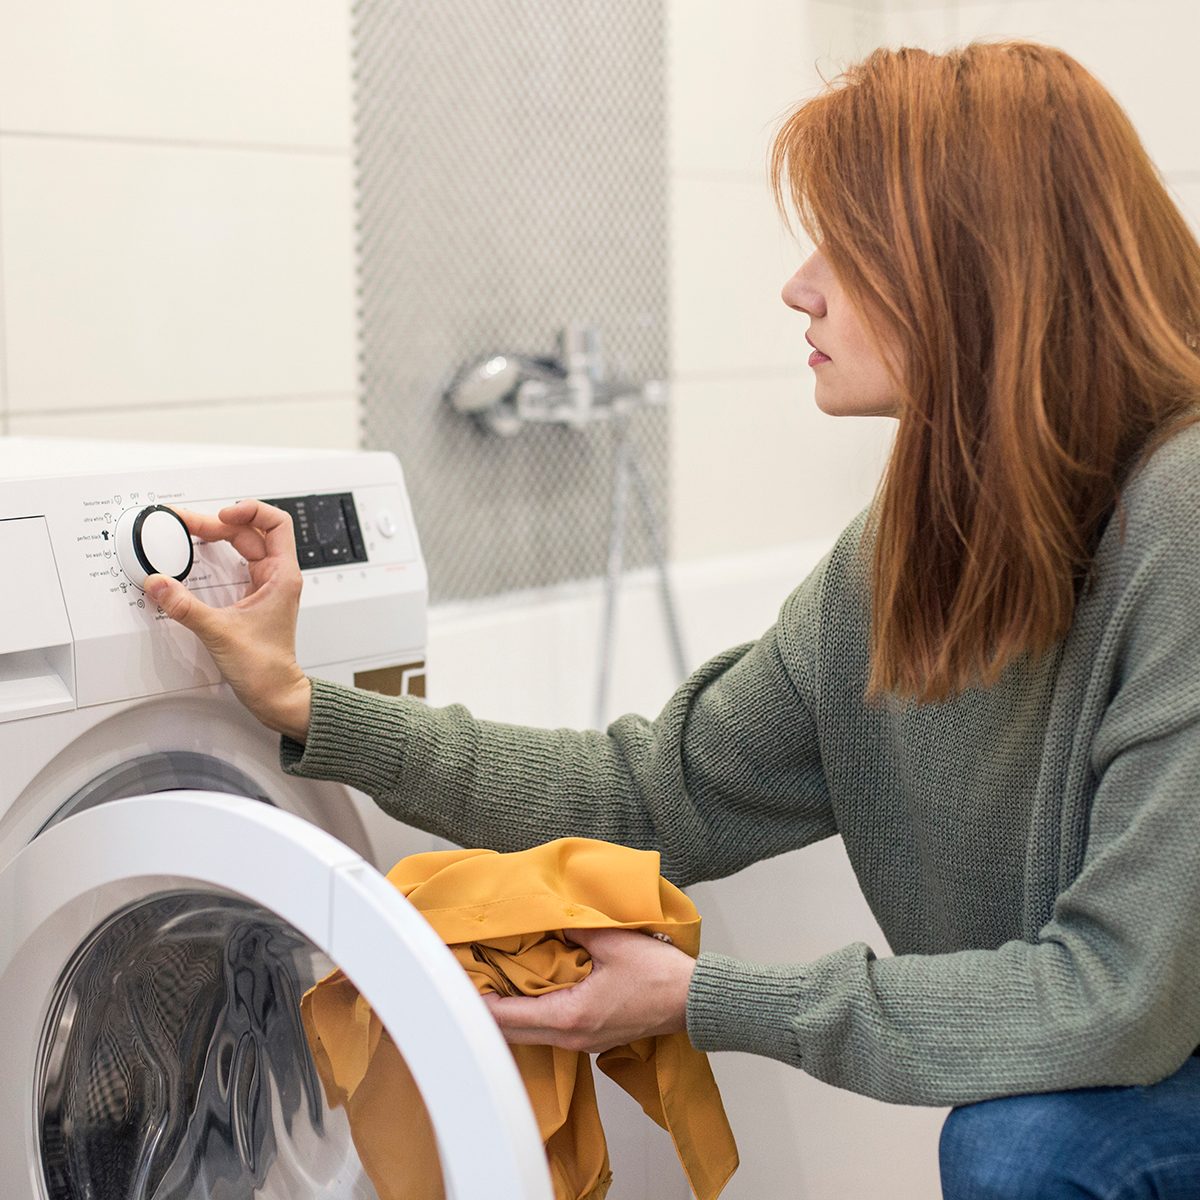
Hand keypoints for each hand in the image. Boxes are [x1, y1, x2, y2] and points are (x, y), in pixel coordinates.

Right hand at [143, 500, 311, 740]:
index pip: (276, 523)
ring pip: (245, 546)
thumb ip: (184, 606)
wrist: (274, 693)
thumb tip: (158, 584)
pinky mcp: (255, 597)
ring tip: (190, 529)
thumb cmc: (265, 667)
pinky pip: (238, 563)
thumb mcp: (218, 632)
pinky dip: (220, 553)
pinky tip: (201, 552)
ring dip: (219, 535)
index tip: (222, 514)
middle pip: (251, 532)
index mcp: (282, 576)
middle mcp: (278, 576)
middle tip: (186, 522)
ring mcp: (267, 585)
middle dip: (218, 522)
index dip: (250, 510)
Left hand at [482, 927, 694, 1053]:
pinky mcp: (591, 1036)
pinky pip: (547, 1030)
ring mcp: (581, 1041)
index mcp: (570, 1017)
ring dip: (506, 1013)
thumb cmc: (659, 976)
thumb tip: (547, 916)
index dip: (476, 1004)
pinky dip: (528, 1014)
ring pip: (528, 1034)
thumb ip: (575, 927)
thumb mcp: (613, 941)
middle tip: (463, 983)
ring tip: (487, 984)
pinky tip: (524, 992)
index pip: (506, 1018)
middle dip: (484, 1010)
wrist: (694, 1001)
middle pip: (510, 1034)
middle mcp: (571, 1037)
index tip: (455, 986)